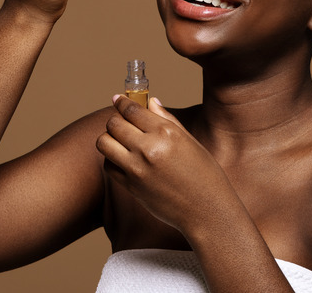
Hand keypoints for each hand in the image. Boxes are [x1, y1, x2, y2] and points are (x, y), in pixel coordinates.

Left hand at [97, 96, 238, 234]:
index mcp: (166, 132)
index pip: (132, 110)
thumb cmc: (204, 174)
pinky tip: (124, 160)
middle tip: (122, 123)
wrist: (207, 211)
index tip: (118, 99)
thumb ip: (167, 120)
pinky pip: (108, 165)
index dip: (122, 102)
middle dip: (115, 119)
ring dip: (109, 138)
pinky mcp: (131, 186)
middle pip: (114, 123)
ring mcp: (137, 168)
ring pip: (104, 142)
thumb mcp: (190, 141)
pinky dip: (111, 159)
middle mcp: (149, 148)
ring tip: (120, 142)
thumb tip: (151, 102)